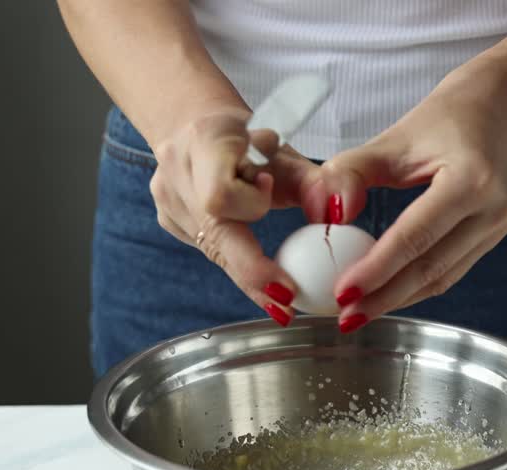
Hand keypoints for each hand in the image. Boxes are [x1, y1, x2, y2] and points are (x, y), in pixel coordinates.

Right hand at [148, 108, 326, 324]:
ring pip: (212, 248)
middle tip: (286, 305)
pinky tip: (251, 253)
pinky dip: (236, 257)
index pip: (221, 193)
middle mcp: (177, 169)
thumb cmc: (253, 141)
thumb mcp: (290, 153)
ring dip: (248, 267)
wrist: (203, 127)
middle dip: (254, 272)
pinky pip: (207, 248)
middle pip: (214, 233)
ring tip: (278, 286)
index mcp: (205, 141)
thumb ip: (319, 182)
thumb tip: (340, 214)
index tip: (273, 200)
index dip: (250, 205)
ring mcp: (166, 197)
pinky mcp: (168, 218)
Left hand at [320, 69, 506, 332]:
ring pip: (442, 277)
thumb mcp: (391, 139)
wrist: (492, 114)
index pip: (416, 236)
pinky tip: (384, 296)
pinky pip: (449, 271)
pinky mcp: (492, 238)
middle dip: (385, 297)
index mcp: (472, 179)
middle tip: (345, 318)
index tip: (342, 293)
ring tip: (357, 314)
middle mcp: (493, 208)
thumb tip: (326, 216)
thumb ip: (350, 173)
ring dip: (398, 299)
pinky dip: (415, 288)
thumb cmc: (440, 122)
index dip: (377, 269)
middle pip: (431, 267)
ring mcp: (497, 227)